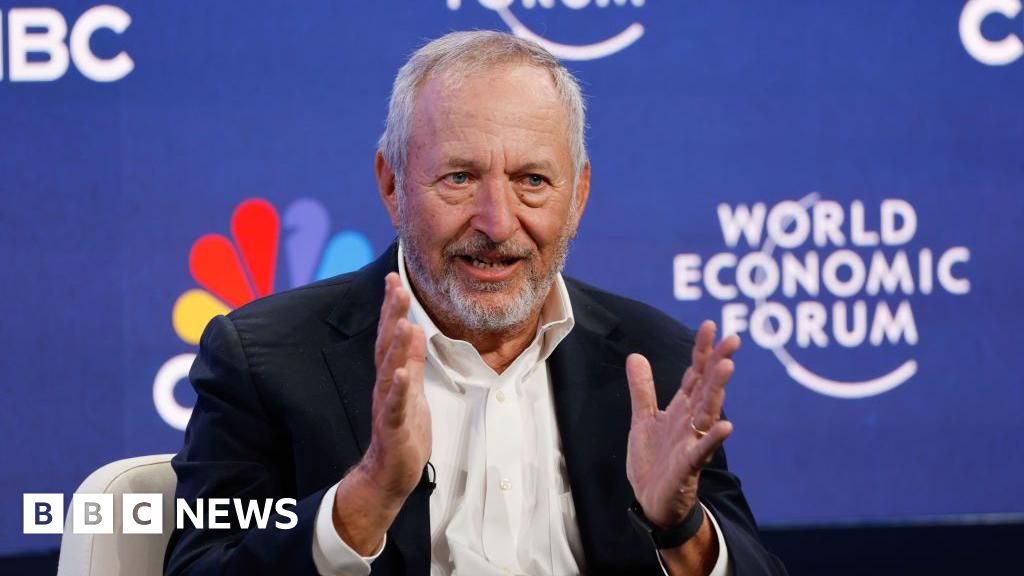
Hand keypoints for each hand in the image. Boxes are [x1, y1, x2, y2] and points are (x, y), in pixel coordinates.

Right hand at [333, 273, 430, 554]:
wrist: (390, 473)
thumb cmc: (403, 430)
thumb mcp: (412, 389)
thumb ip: (412, 360)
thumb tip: (417, 329)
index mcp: (391, 375)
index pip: (390, 334)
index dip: (392, 306)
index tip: (395, 277)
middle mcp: (385, 385)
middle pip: (387, 344)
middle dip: (392, 314)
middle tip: (396, 284)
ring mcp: (387, 404)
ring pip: (390, 371)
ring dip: (396, 346)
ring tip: (403, 321)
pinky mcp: (393, 427)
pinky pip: (394, 405)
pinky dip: (398, 389)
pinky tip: (403, 373)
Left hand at [625, 320, 739, 527]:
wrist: (652, 501)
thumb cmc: (653, 460)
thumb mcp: (642, 418)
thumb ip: (642, 389)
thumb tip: (636, 355)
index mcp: (681, 408)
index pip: (695, 374)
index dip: (701, 350)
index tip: (710, 325)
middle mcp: (691, 421)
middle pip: (707, 387)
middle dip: (718, 363)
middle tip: (733, 339)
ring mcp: (692, 442)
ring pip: (707, 411)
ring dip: (717, 390)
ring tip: (727, 367)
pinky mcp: (689, 465)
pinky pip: (703, 449)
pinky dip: (714, 438)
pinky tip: (726, 425)